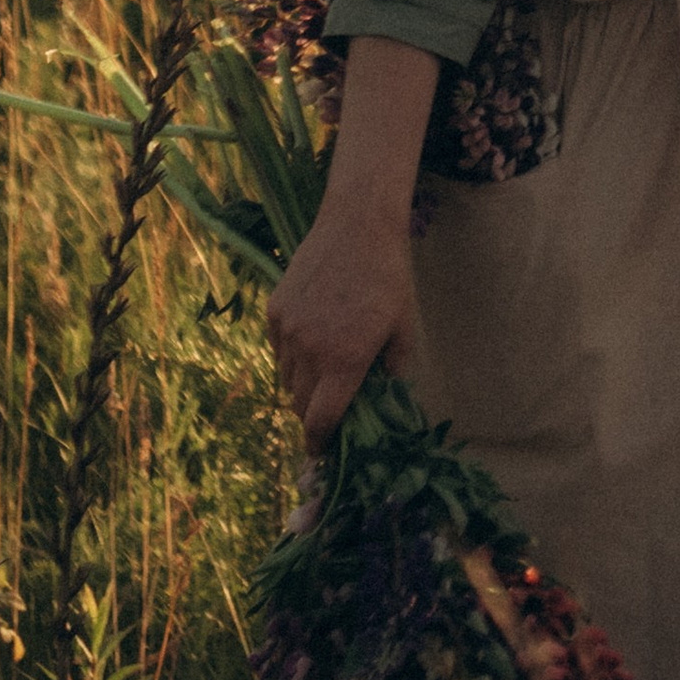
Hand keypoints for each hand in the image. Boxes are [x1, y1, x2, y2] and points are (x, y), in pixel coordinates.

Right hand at [268, 206, 417, 446]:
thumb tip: (382, 391)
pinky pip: (276, 348)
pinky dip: (290, 355)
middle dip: (312, 414)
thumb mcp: (404, 327)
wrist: (357, 227)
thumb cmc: (389, 278)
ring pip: (286, 377)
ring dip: (301, 384)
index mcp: (344, 360)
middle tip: (328, 409)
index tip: (319, 453)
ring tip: (322, 369)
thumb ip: (393, 367)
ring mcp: (288, 329)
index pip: (321, 418)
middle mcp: (310, 350)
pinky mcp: (274, 310)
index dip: (318, 441)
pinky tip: (310, 339)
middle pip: (300, 403)